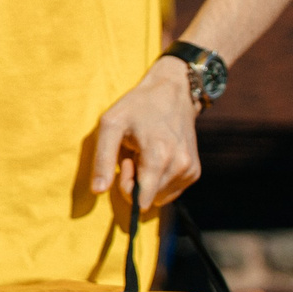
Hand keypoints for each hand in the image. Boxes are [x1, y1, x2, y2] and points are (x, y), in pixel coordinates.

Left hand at [92, 58, 201, 208]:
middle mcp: (180, 166)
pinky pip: (170, 192)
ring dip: (148, 181)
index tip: (126, 160)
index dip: (126, 184)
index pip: (140, 199)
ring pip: (159, 198)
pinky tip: (158, 156)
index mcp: (159, 156)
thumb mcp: (111, 125)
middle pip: (148, 199)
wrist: (173, 92)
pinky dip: (160, 180)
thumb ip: (102, 160)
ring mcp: (190, 170)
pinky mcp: (194, 172)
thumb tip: (97, 191)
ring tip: (146, 153)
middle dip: (135, 182)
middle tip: (134, 154)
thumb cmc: (137, 106)